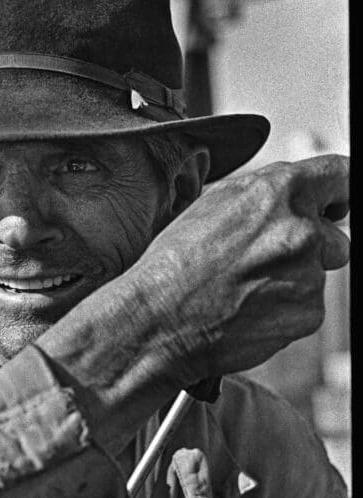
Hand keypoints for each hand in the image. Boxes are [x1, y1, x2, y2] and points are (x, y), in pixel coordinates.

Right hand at [37, 154, 348, 456]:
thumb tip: (293, 199)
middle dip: (310, 251)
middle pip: (334, 237)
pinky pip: (306, 310)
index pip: (340, 176)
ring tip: (243, 292)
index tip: (336, 204)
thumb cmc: (172, 266)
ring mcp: (308, 274)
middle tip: (265, 265)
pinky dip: (283, 315)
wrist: (156, 321)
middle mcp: (301, 229)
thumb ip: (264, 198)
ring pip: (316, 278)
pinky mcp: (307, 315)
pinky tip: (246, 313)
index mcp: (278, 192)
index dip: (338, 193)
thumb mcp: (213, 205)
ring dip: (291, 284)